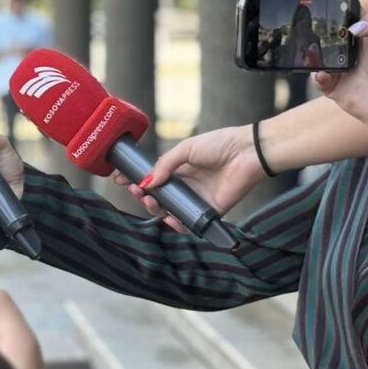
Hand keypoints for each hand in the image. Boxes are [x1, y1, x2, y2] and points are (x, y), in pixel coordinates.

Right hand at [116, 125, 259, 230]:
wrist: (247, 152)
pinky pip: (190, 222)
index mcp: (179, 168)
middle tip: (134, 190)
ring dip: (155, 208)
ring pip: (170, 209)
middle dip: (142, 194)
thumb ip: (164, 165)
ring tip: (148, 200)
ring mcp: (197, 198)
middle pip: (158, 195)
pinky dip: (177, 224)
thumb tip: (146, 181)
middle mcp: (186, 185)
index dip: (135, 179)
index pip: (152, 177)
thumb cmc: (219, 144)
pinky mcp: (210, 210)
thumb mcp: (185, 149)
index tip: (120, 179)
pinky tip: (168, 218)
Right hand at [314, 6, 367, 131]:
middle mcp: (345, 44)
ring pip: (314, 51)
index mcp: (360, 30)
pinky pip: (317, 78)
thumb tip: (355, 26)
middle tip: (310, 14)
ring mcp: (334, 63)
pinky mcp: (330, 84)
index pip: (346, 8)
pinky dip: (318, 76)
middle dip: (315, 19)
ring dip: (311, 50)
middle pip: (324, 26)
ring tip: (314, 50)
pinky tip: (324, 74)